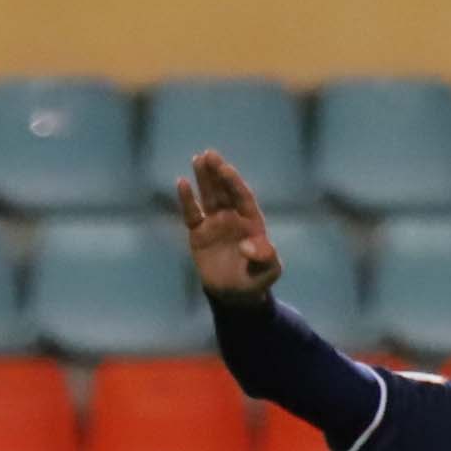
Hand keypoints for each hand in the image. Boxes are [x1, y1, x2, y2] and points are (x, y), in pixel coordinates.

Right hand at [175, 150, 281, 301]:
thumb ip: (265, 258)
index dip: (234, 182)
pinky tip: (182, 183)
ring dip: (204, 179)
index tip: (225, 168)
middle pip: (224, 191)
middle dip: (217, 173)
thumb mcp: (268, 272)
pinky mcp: (198, 234)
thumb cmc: (255, 281)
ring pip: (208, 197)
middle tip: (209, 155)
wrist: (235, 296)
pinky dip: (186, 200)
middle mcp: (232, 217)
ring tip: (198, 159)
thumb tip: (248, 245)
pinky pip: (191, 214)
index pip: (242, 196)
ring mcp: (214, 224)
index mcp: (251, 221)